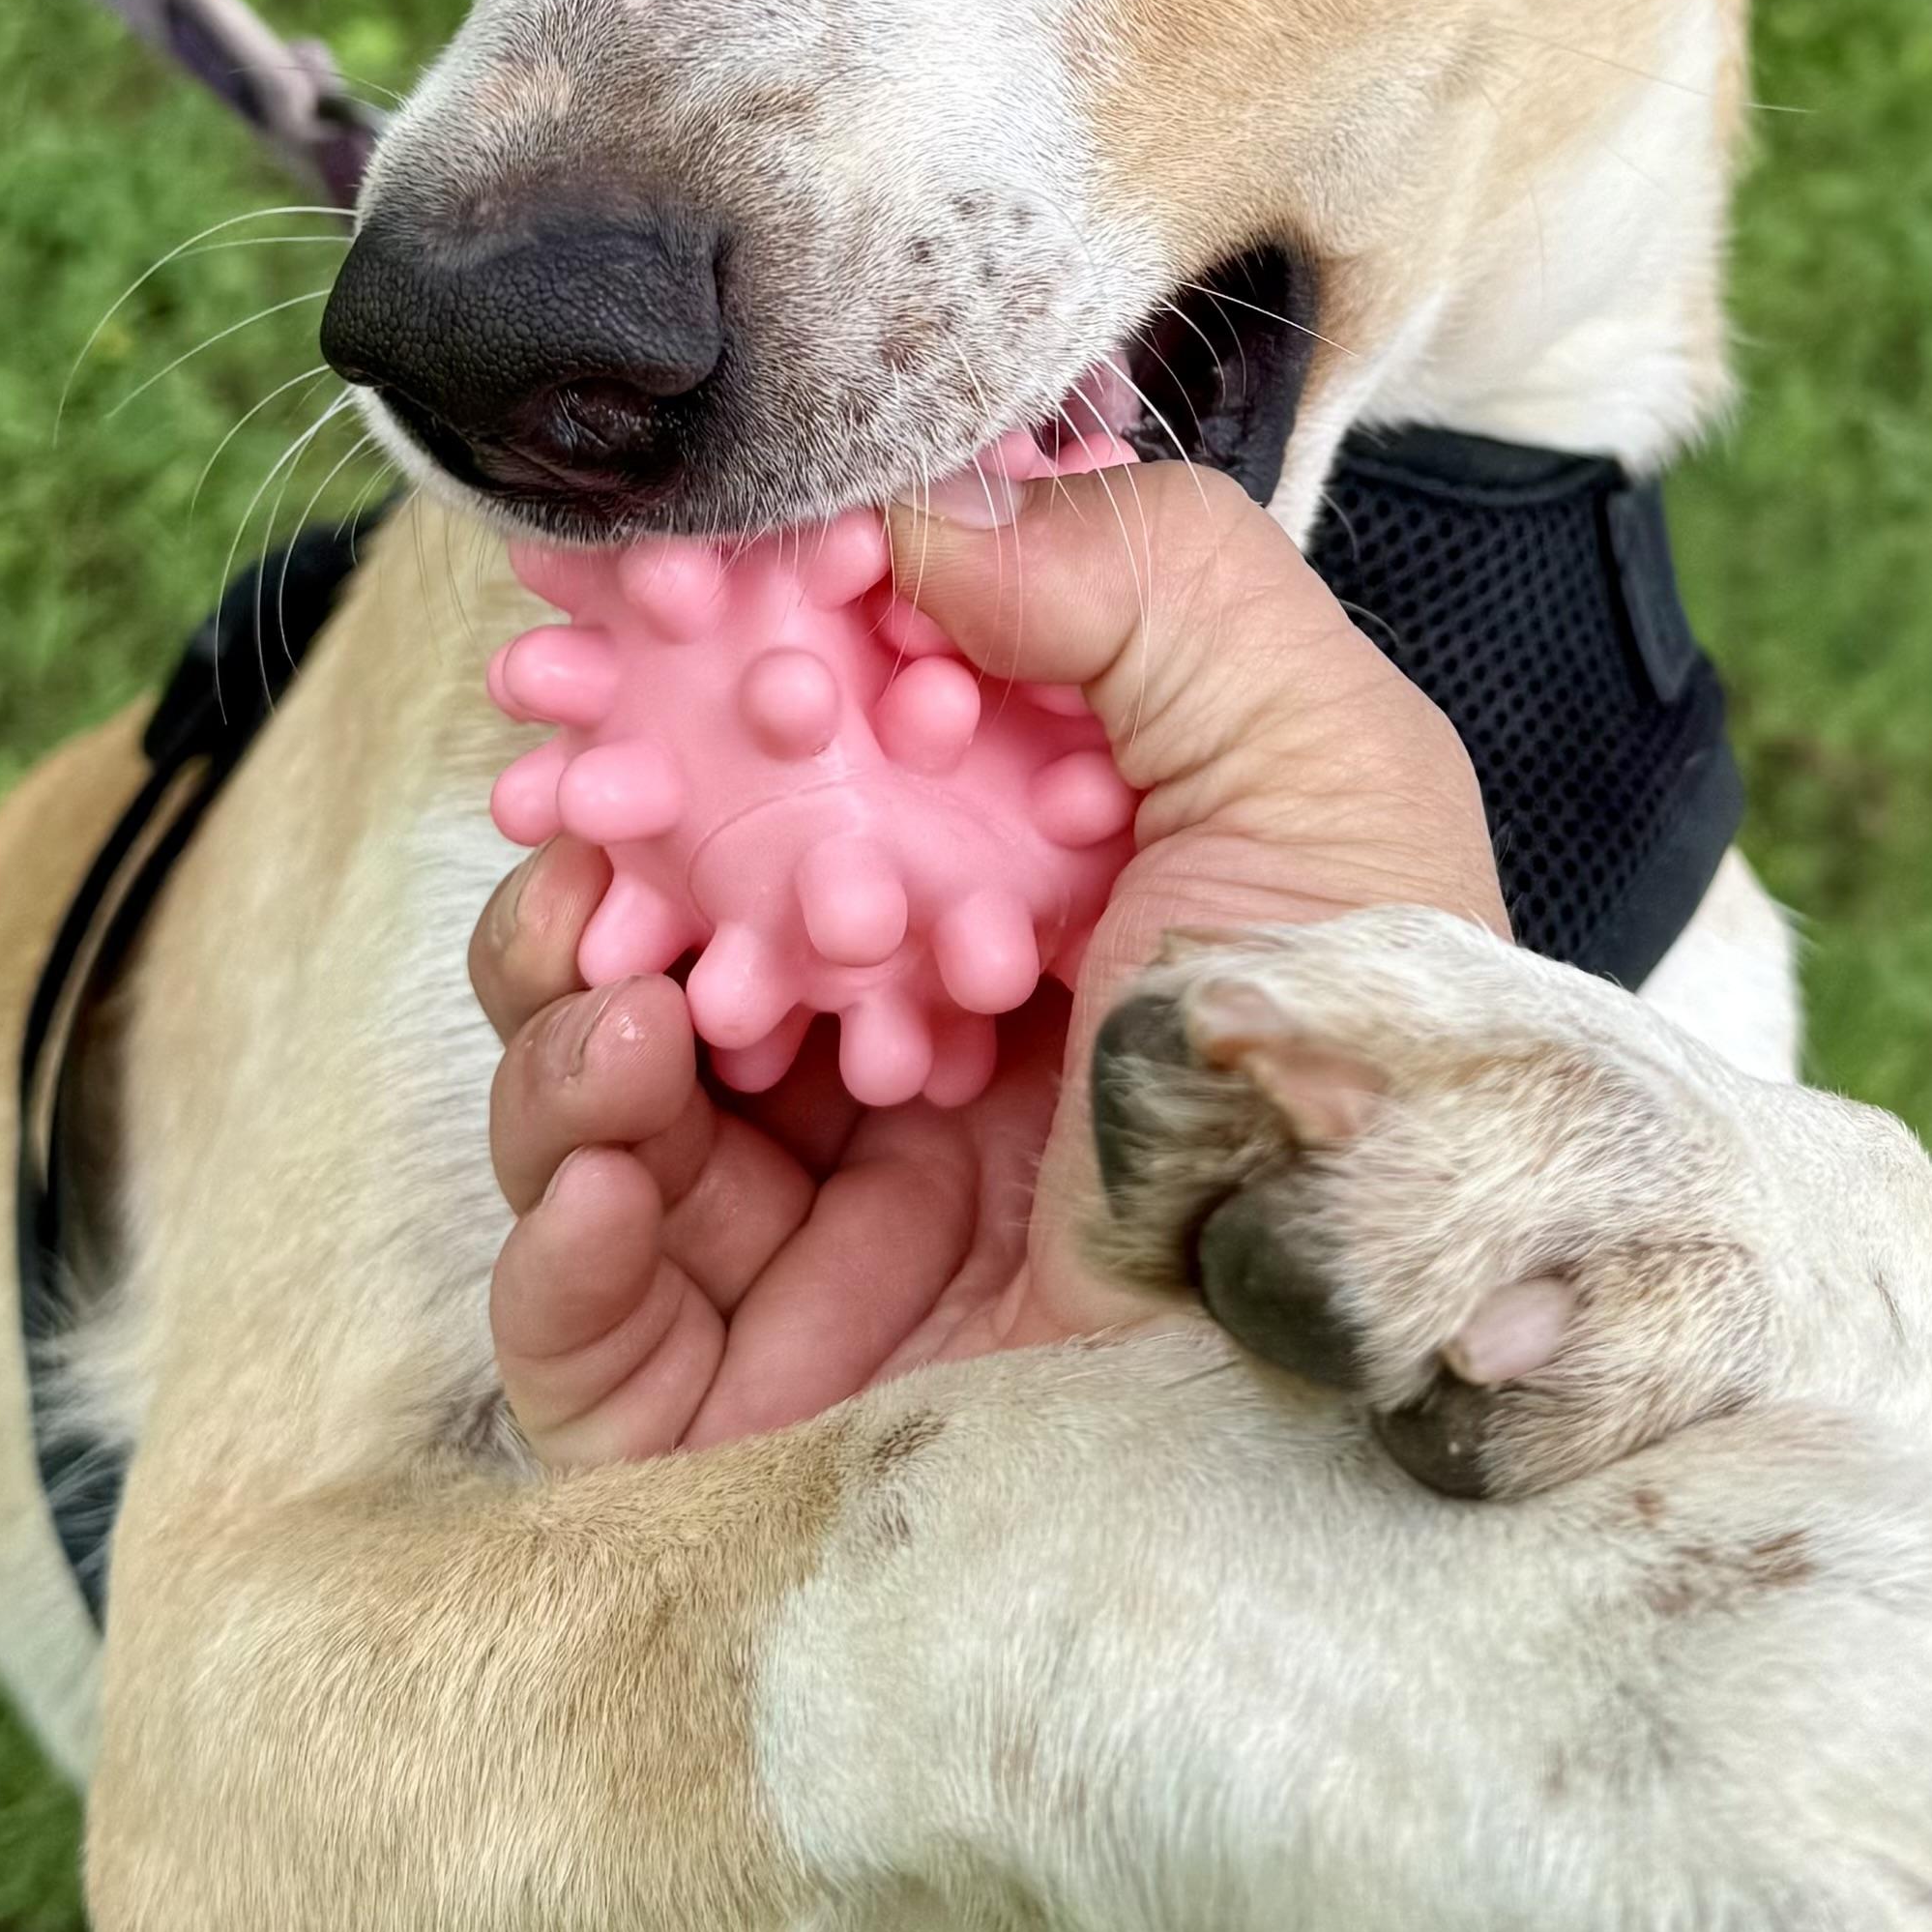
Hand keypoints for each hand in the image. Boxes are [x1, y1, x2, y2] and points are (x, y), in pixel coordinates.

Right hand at [472, 464, 1506, 1464]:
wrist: (1375, 1362)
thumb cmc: (1367, 1064)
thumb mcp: (1311, 754)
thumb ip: (1134, 576)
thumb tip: (898, 510)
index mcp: (1015, 949)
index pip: (799, 816)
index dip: (698, 723)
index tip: (622, 631)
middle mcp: (911, 1101)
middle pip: (665, 958)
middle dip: (590, 878)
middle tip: (575, 821)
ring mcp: (823, 1267)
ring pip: (594, 1119)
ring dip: (559, 1029)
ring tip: (626, 1001)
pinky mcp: (754, 1422)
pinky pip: (575, 1328)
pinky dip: (555, 1231)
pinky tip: (618, 1162)